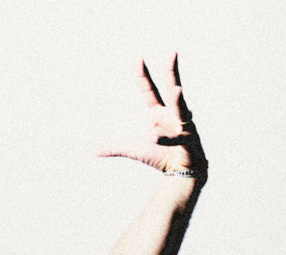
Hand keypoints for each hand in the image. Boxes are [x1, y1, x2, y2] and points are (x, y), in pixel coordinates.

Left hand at [97, 54, 205, 178]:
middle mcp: (172, 114)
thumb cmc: (161, 156)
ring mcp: (183, 124)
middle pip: (171, 89)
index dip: (143, 76)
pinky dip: (167, 139)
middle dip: (172, 71)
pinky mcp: (189, 138)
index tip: (139, 59)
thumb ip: (117, 148)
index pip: (150, 90)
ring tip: (177, 90)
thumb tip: (96, 151)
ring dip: (179, 101)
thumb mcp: (135, 151)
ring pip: (181, 110)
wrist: (181, 171)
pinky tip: (156, 139)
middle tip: (172, 52)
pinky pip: (178, 137)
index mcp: (158, 113)